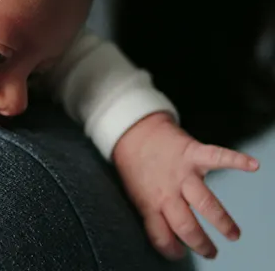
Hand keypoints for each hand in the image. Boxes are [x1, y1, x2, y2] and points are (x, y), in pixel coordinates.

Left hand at [112, 113, 259, 260]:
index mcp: (148, 203)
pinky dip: (237, 160)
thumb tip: (172, 240)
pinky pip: (217, 157)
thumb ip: (152, 214)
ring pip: (204, 202)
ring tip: (233, 235)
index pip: (160, 234)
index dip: (171, 249)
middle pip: (185, 225)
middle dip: (200, 243)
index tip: (180, 254)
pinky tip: (253, 166)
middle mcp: (165, 191)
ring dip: (221, 221)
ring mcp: (181, 172)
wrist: (134, 132)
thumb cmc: (136, 167)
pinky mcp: (192, 153)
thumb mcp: (135, 194)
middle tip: (211, 252)